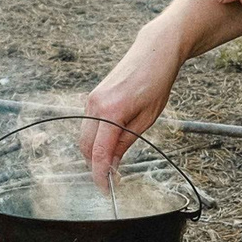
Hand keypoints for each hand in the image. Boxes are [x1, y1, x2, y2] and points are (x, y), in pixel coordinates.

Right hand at [81, 31, 180, 188]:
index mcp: (112, 111)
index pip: (99, 153)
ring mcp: (91, 100)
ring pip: (85, 137)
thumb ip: (126, 142)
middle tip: (112, 179)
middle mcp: (95, 105)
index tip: (106, 190)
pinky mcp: (93, 97)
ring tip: (113, 162)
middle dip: (95, 166)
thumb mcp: (147, 118)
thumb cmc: (157, 81)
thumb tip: (112, 165)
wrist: (155, 51)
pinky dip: (95, 138)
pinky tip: (110, 143)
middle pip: (86, 148)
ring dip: (94, 152)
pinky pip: (88, 125)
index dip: (100, 175)